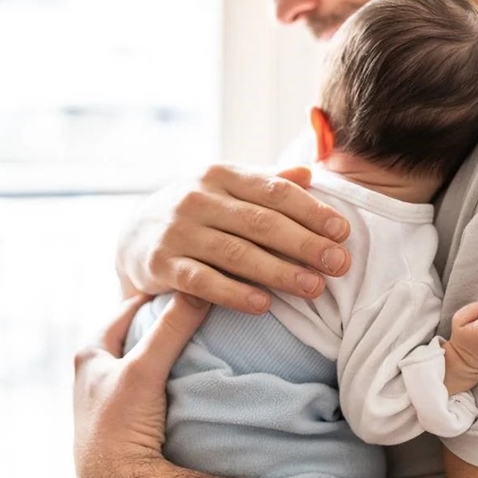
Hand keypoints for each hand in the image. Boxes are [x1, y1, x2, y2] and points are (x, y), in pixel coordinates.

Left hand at [73, 292, 209, 477]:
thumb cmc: (120, 425)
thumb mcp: (144, 370)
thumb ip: (171, 329)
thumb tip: (199, 290)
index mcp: (89, 352)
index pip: (128, 308)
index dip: (158, 295)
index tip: (188, 285)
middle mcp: (94, 371)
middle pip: (136, 332)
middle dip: (164, 321)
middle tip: (197, 310)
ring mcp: (109, 395)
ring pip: (143, 359)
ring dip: (166, 350)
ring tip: (196, 339)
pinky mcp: (124, 417)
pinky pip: (150, 383)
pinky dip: (166, 374)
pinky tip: (185, 376)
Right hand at [116, 164, 351, 313]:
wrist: (134, 236)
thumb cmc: (198, 213)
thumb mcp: (227, 189)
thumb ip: (267, 182)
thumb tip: (309, 172)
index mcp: (221, 175)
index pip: (274, 191)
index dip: (311, 211)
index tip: (343, 232)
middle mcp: (197, 198)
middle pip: (260, 222)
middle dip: (305, 243)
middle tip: (340, 264)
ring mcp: (177, 231)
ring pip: (236, 253)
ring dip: (279, 272)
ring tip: (314, 288)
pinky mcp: (160, 264)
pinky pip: (202, 281)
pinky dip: (234, 293)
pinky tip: (263, 305)